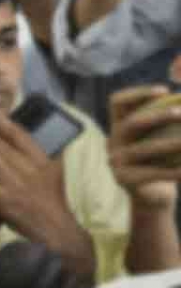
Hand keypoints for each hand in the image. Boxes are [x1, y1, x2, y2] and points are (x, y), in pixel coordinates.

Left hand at [0, 116, 95, 282]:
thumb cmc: (52, 201)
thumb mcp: (56, 174)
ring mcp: (17, 186)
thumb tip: (42, 133)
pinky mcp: (4, 200)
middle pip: (2, 146)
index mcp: (44, 162)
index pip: (21, 137)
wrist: (54, 231)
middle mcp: (31, 171)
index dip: (4, 125)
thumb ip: (48, 154)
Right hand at [107, 85, 180, 210]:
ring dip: (170, 144)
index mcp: (118, 126)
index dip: (138, 94)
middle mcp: (112, 141)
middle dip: (158, 116)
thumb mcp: (158, 138)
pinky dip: (173, 171)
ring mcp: (116, 161)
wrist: (151, 197)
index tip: (164, 90)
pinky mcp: (124, 179)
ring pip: (144, 149)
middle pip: (132, 123)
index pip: (117, 102)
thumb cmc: (161, 161)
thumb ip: (167, 123)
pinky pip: (152, 173)